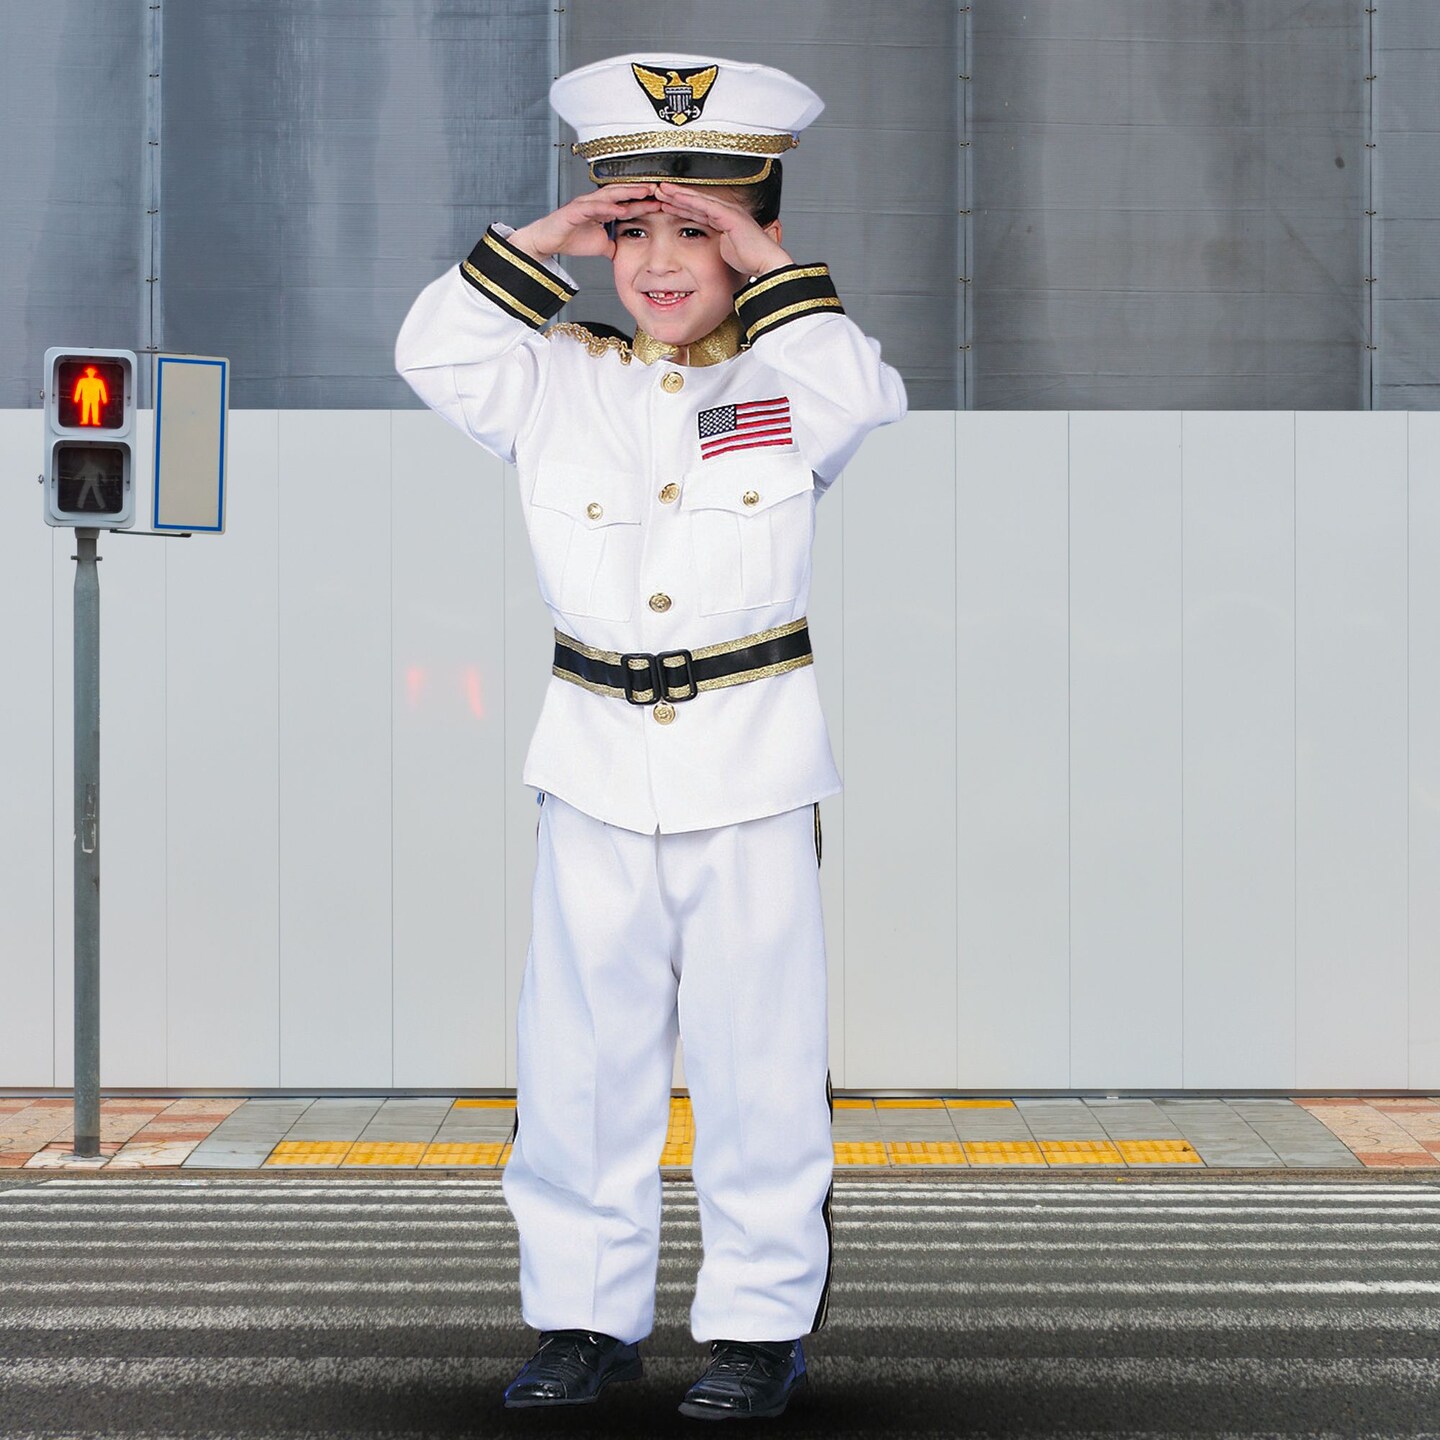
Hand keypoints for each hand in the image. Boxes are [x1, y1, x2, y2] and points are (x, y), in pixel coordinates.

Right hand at [509, 185, 661, 262]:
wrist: (548, 241)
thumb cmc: (571, 239)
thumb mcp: (602, 245)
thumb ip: (615, 245)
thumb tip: (628, 252)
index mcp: (604, 210)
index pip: (629, 204)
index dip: (646, 203)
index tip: (663, 202)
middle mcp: (597, 203)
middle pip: (623, 193)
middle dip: (642, 190)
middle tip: (661, 188)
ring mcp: (586, 204)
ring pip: (611, 195)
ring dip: (629, 192)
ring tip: (645, 191)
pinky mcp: (575, 210)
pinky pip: (594, 207)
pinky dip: (608, 207)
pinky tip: (620, 208)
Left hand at [653, 182, 793, 276]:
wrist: (765, 263)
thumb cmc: (750, 260)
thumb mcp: (726, 251)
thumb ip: (716, 245)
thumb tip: (707, 250)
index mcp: (724, 219)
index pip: (698, 210)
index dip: (680, 206)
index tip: (664, 204)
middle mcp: (726, 211)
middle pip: (696, 201)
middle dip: (676, 196)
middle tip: (657, 191)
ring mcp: (728, 211)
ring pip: (698, 199)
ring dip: (678, 194)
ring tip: (661, 190)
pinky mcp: (729, 215)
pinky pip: (705, 205)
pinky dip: (689, 200)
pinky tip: (675, 196)